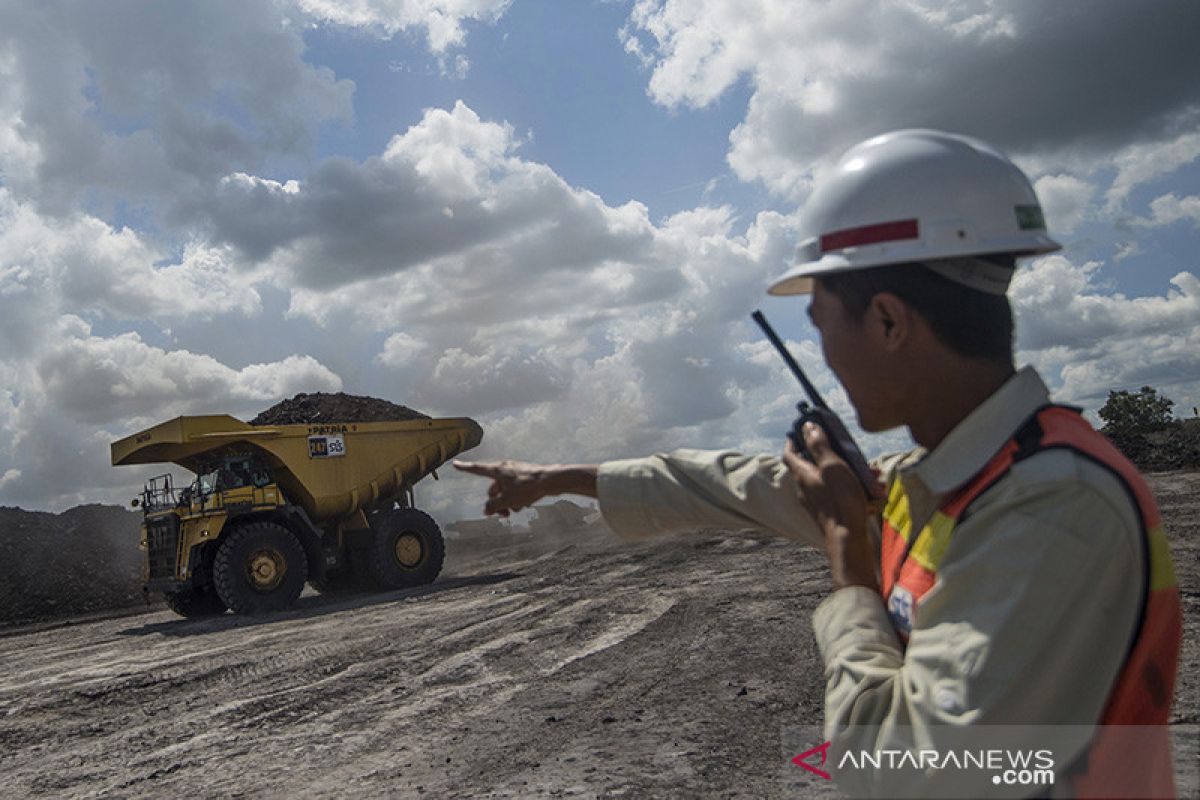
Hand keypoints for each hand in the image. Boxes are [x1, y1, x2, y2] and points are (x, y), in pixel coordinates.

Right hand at [452, 460, 597, 516]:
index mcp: (498, 470)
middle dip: (496, 503)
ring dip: (507, 503)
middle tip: (504, 515)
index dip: (465, 468)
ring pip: (504, 491)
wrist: (552, 480)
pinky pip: (514, 491)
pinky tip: (526, 503)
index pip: (477, 469)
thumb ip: (493, 506)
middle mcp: (505, 469)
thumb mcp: (507, 500)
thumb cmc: (529, 487)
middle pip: (492, 489)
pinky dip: (516, 499)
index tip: (455, 464)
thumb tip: (486, 510)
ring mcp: (515, 473)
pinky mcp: (525, 478)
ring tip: (517, 509)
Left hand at [782, 423, 879, 590]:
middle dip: (837, 455)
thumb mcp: (831, 466)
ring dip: (853, 473)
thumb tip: (807, 427)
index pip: (790, 453)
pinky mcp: (831, 512)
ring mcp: (818, 502)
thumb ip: (819, 446)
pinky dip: (856, 489)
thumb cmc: (840, 501)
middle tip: (854, 452)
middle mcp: (807, 488)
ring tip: (874, 475)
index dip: (793, 440)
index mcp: (803, 474)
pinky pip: (843, 494)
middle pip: (816, 464)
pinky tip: (875, 492)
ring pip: (834, 479)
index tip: (800, 430)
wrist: (848, 539)